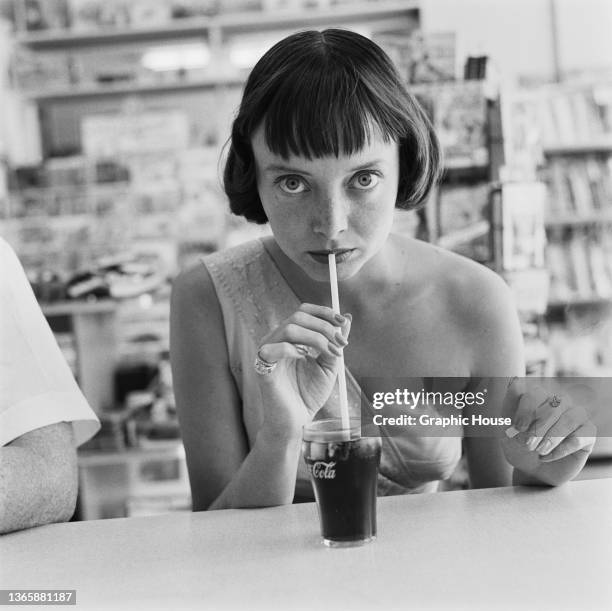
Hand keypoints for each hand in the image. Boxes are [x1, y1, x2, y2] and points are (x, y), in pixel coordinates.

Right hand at [256, 304, 350, 435]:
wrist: (296, 422)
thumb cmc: (309, 395)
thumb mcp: (329, 365)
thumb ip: (335, 342)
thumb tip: (347, 319)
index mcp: (290, 338)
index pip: (303, 312)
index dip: (323, 312)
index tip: (343, 322)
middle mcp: (277, 340)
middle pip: (298, 316)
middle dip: (325, 327)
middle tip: (342, 343)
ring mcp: (267, 353)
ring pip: (289, 328)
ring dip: (316, 338)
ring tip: (331, 354)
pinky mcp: (262, 369)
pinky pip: (272, 349)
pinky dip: (292, 349)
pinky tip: (304, 359)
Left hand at [501, 378, 595, 484]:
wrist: (531, 469)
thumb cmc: (517, 445)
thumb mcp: (506, 425)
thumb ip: (509, 403)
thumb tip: (516, 380)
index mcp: (537, 394)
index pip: (535, 391)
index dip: (526, 410)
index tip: (517, 428)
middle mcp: (558, 399)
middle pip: (554, 404)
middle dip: (538, 428)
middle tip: (528, 445)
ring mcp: (575, 414)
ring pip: (569, 418)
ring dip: (551, 438)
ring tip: (539, 451)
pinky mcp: (588, 432)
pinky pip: (580, 436)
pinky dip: (562, 448)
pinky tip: (549, 456)